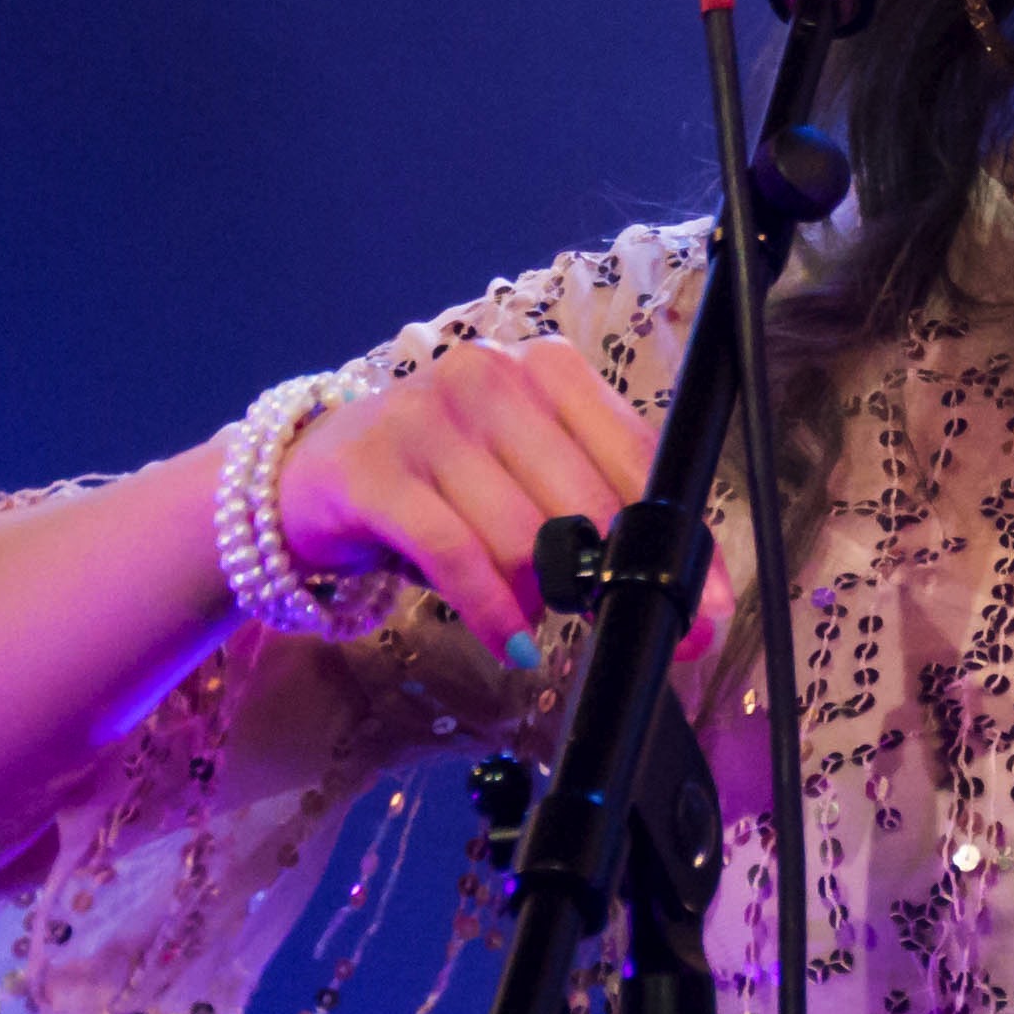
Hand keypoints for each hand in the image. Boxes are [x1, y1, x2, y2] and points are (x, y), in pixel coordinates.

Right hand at [267, 334, 716, 662]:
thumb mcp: (528, 481)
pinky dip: (493, 611)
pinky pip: (455, 555)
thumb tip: (693, 605)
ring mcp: (429, 417)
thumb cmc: (441, 484)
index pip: (639, 458)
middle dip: (619, 584)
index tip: (702, 612)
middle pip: (589, 502)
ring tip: (534, 620)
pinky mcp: (374, 469)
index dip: (676, 545)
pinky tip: (511, 642)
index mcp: (550, 371)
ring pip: (524, 535)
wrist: (311, 476)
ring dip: (542, 599)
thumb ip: (605, 521)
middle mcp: (493, 377)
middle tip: (625, 634)